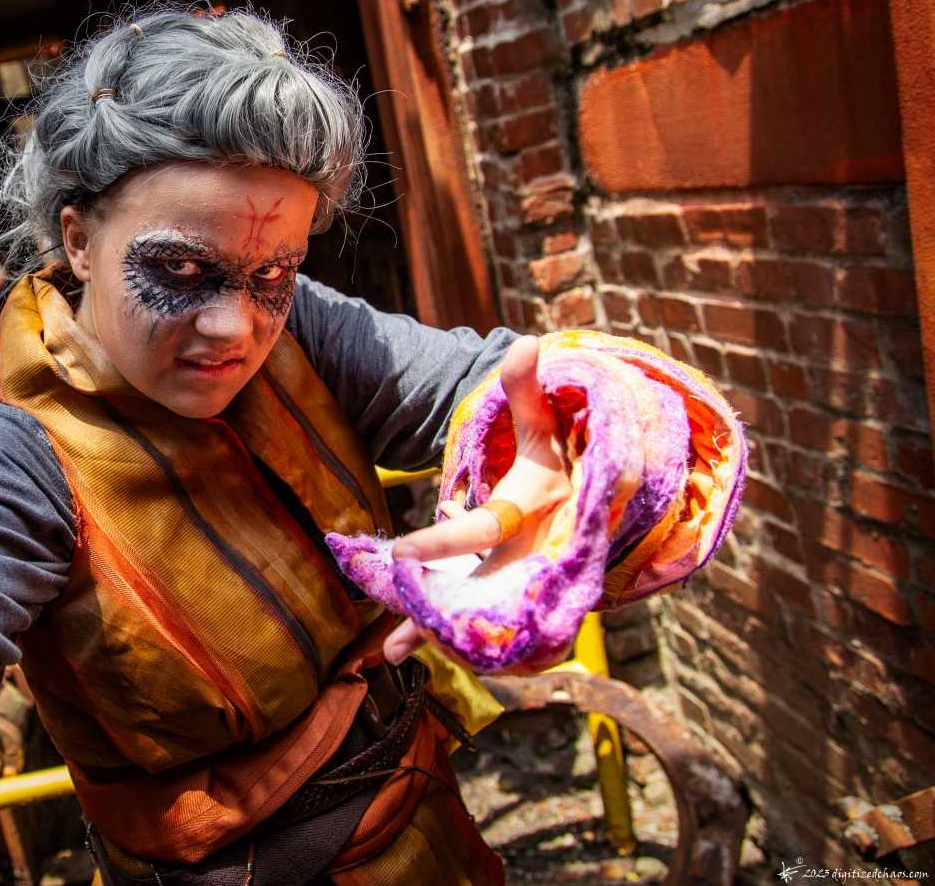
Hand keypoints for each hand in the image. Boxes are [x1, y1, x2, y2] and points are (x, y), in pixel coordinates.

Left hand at [382, 334, 571, 663]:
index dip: (441, 542)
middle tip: (389, 645)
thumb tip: (524, 341)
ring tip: (389, 654)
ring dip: (437, 637)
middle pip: (475, 593)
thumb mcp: (547, 425)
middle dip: (434, 619)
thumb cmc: (565, 459)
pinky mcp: (518, 599)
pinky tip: (411, 650)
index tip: (402, 551)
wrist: (607, 504)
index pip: (480, 530)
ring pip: (478, 618)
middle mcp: (529, 556)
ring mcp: (525, 583)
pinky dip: (452, 641)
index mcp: (530, 512)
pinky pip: (484, 627)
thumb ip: (527, 390)